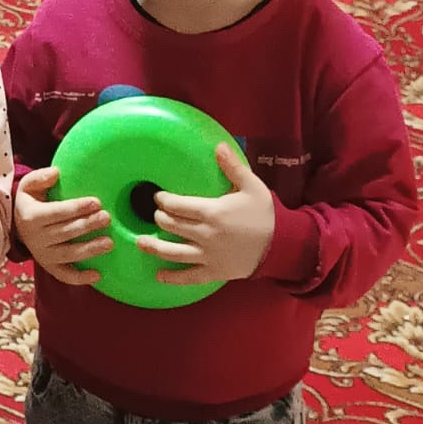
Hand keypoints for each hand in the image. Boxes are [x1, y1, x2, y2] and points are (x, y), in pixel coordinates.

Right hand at [14, 167, 111, 285]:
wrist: (17, 226)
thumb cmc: (30, 202)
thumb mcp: (29, 186)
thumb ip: (40, 177)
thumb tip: (56, 173)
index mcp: (31, 216)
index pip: (56, 212)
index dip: (76, 208)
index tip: (96, 202)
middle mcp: (35, 238)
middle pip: (65, 232)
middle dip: (88, 225)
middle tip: (107, 218)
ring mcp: (42, 255)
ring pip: (68, 254)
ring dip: (89, 249)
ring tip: (109, 242)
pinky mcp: (49, 267)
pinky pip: (64, 275)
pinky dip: (80, 278)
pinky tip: (98, 275)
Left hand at [137, 144, 274, 284]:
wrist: (282, 245)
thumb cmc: (266, 214)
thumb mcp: (252, 186)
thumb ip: (233, 167)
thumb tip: (218, 146)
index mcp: (213, 212)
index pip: (177, 205)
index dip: (163, 200)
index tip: (159, 198)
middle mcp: (207, 234)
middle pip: (172, 226)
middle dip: (160, 219)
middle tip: (156, 215)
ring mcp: (209, 255)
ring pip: (174, 252)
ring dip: (154, 247)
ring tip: (139, 242)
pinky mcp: (215, 271)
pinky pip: (190, 277)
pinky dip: (173, 278)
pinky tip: (159, 276)